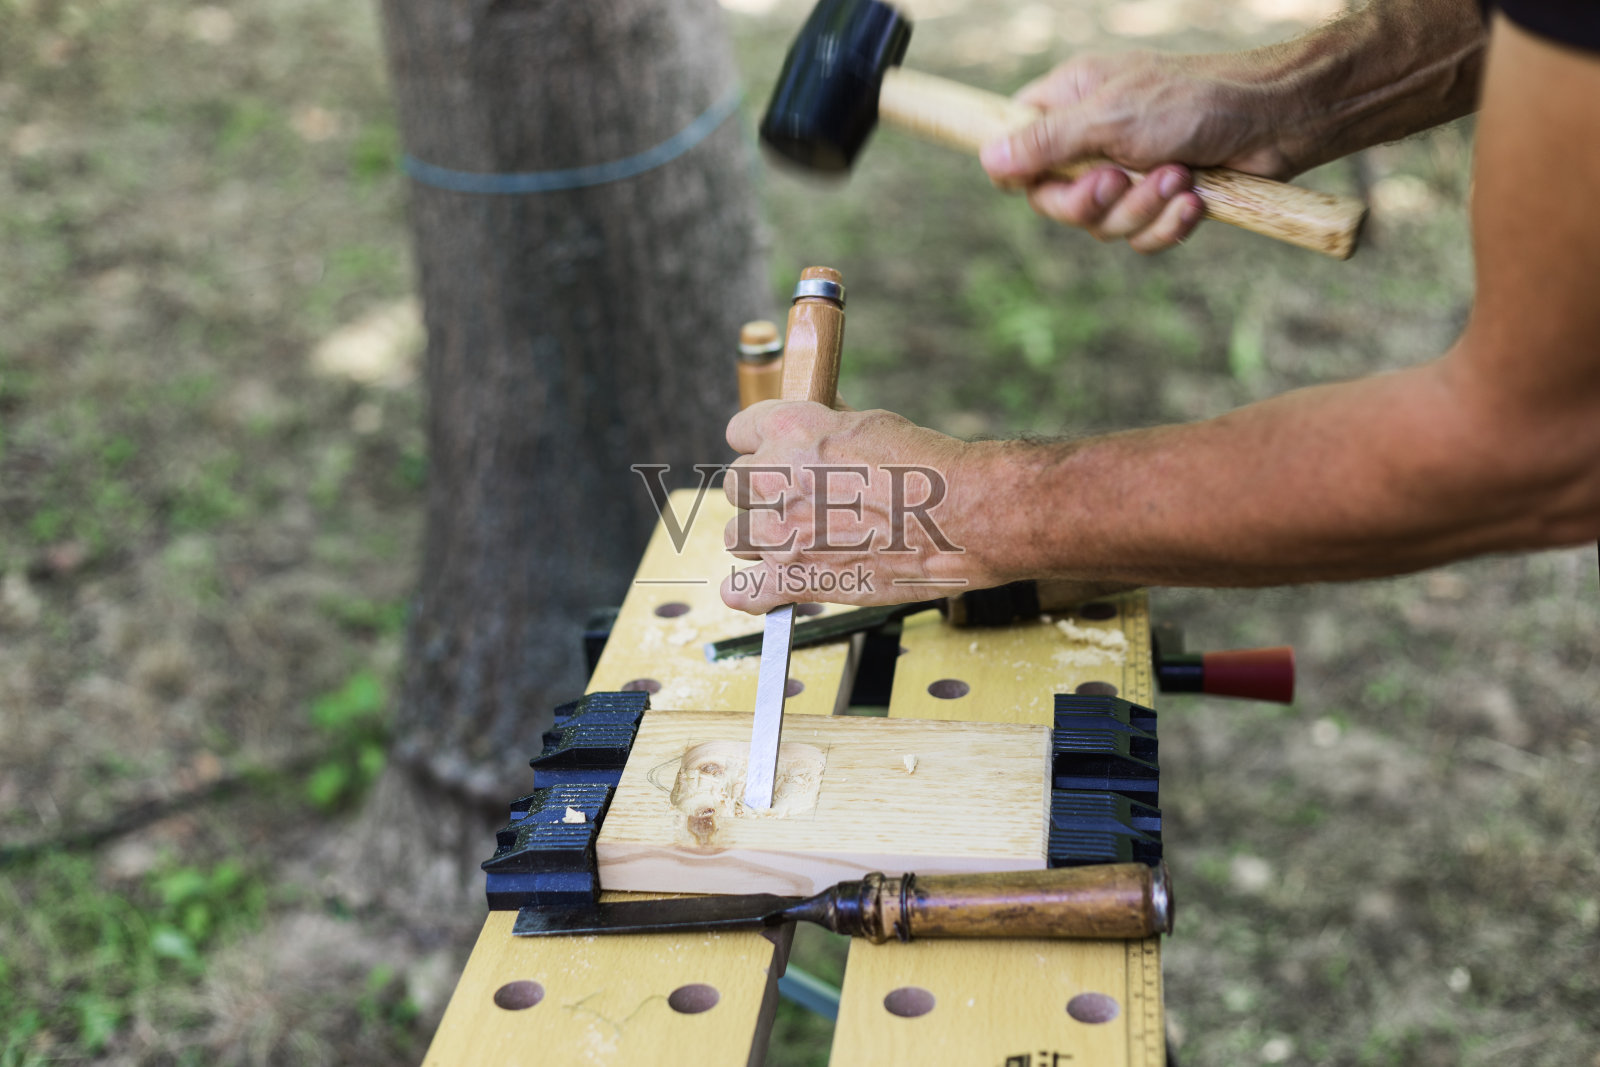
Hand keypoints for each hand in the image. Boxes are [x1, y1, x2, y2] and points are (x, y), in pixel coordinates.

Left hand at [719, 402, 1005, 613]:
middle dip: (762, 492)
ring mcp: (779, 533)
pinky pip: (744, 592)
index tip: (772, 455)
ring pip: (735, 536)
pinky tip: (753, 591)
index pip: (740, 431)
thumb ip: (828, 426)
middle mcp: (773, 479)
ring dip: (759, 538)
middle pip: (735, 485)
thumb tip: (820, 420)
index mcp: (789, 430)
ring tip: (794, 540)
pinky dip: (747, 594)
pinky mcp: (794, 580)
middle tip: (797, 500)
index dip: (759, 444)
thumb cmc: (927, 469)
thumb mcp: (872, 423)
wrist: (961, 518)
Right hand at [979, 51, 1293, 252]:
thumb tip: (987, 158)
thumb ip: (1047, 142)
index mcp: (1072, 102)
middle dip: (1093, 202)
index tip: (1041, 183)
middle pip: (1056, 200)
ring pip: (1102, 225)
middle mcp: (1094, 138)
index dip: (1022, 173)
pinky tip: (1194, 201)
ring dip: (1141, 210)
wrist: (1279, 120)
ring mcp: (1129, 172)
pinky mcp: (1162, 201)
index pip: (1017, 145)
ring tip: (1180, 179)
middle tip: (1119, 181)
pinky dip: (1167, 225)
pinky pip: (1140, 238)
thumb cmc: (1195, 100)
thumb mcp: (1110, 117)